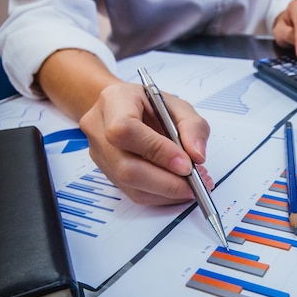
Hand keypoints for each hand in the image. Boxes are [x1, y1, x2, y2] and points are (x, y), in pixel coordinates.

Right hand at [78, 82, 213, 204]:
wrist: (128, 109)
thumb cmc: (152, 105)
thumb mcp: (179, 106)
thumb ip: (193, 127)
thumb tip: (197, 156)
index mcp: (115, 100)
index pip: (126, 130)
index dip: (158, 151)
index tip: (186, 164)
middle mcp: (99, 129)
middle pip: (126, 167)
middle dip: (167, 181)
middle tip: (195, 182)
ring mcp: (100, 154)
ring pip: (131, 185)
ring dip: (167, 191)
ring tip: (192, 185)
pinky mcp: (108, 173)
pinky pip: (135, 193)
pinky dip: (162, 195)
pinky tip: (179, 188)